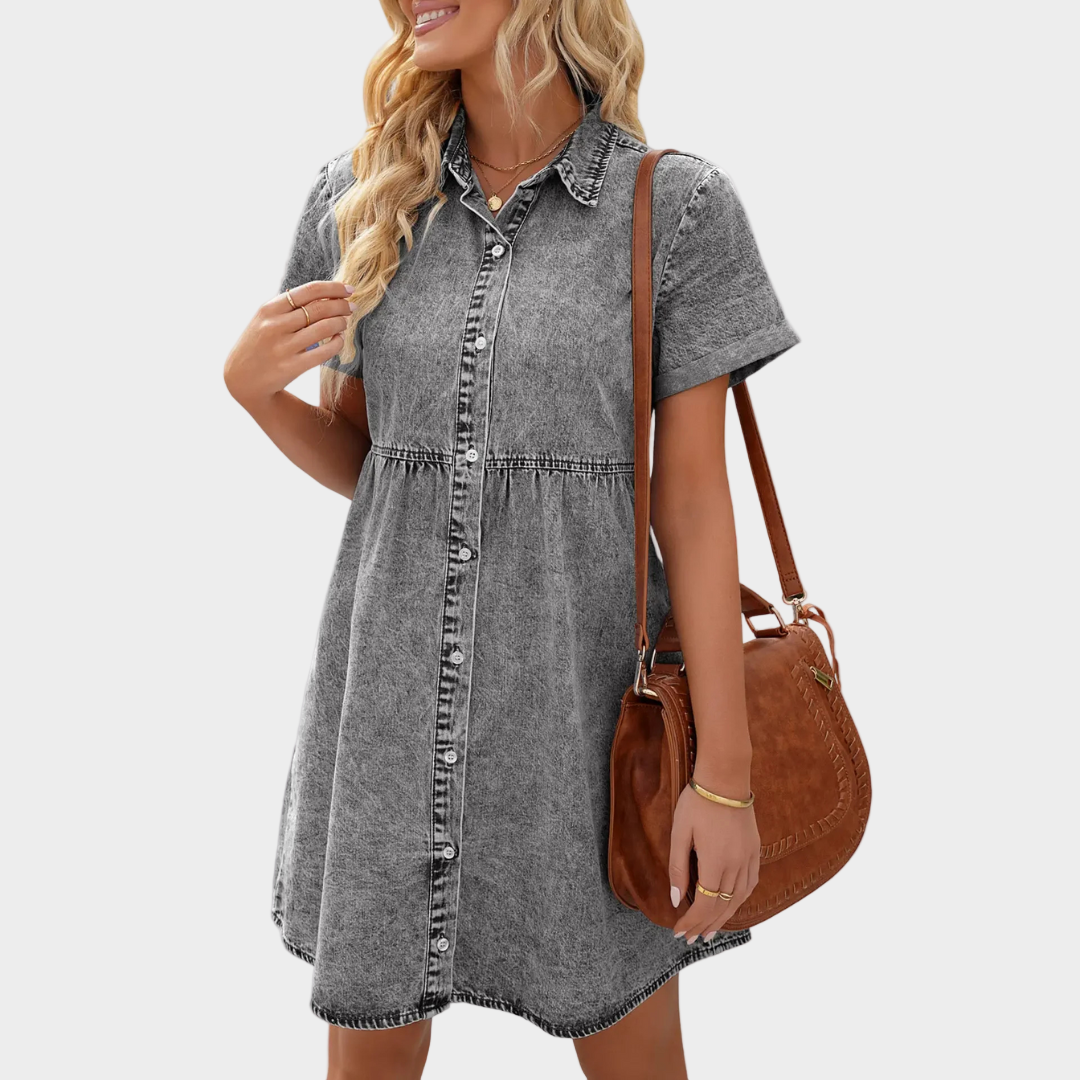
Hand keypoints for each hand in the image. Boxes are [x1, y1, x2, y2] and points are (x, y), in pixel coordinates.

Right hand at [224, 280, 354, 409]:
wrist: (242, 378)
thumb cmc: (259, 344)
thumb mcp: (264, 319)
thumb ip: (288, 306)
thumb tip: (325, 293)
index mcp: (269, 309)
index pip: (309, 291)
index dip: (333, 288)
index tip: (348, 289)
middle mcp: (275, 326)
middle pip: (320, 308)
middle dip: (341, 306)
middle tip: (351, 307)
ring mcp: (284, 347)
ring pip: (325, 328)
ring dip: (341, 323)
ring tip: (344, 322)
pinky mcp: (292, 366)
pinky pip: (325, 351)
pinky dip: (337, 343)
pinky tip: (339, 339)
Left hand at [668, 781, 760, 943]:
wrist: (726, 778)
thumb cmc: (697, 803)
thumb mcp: (679, 833)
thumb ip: (678, 868)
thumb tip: (676, 900)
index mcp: (716, 863)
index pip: (704, 904)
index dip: (691, 922)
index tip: (678, 932)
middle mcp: (736, 865)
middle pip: (722, 906)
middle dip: (705, 925)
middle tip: (691, 939)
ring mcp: (749, 858)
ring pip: (738, 899)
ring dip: (724, 917)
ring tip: (710, 930)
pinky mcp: (755, 850)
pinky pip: (750, 884)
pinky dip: (740, 900)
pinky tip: (731, 905)